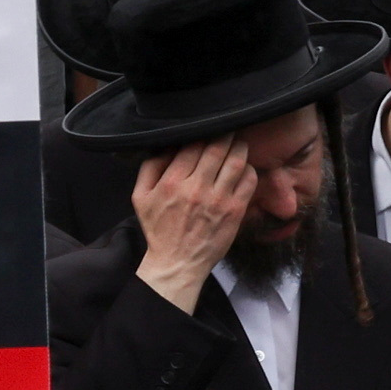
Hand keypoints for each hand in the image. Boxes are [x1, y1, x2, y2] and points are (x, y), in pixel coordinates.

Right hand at [130, 139, 257, 304]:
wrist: (177, 262)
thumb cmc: (159, 228)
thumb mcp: (141, 197)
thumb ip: (151, 167)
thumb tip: (166, 144)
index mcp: (171, 182)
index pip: (193, 145)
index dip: (204, 132)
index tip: (210, 127)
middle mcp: (196, 188)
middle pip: (217, 149)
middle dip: (225, 134)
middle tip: (229, 128)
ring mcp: (218, 200)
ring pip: (236, 162)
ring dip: (240, 148)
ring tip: (238, 143)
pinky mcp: (235, 211)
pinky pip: (249, 181)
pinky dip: (249, 169)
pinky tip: (244, 167)